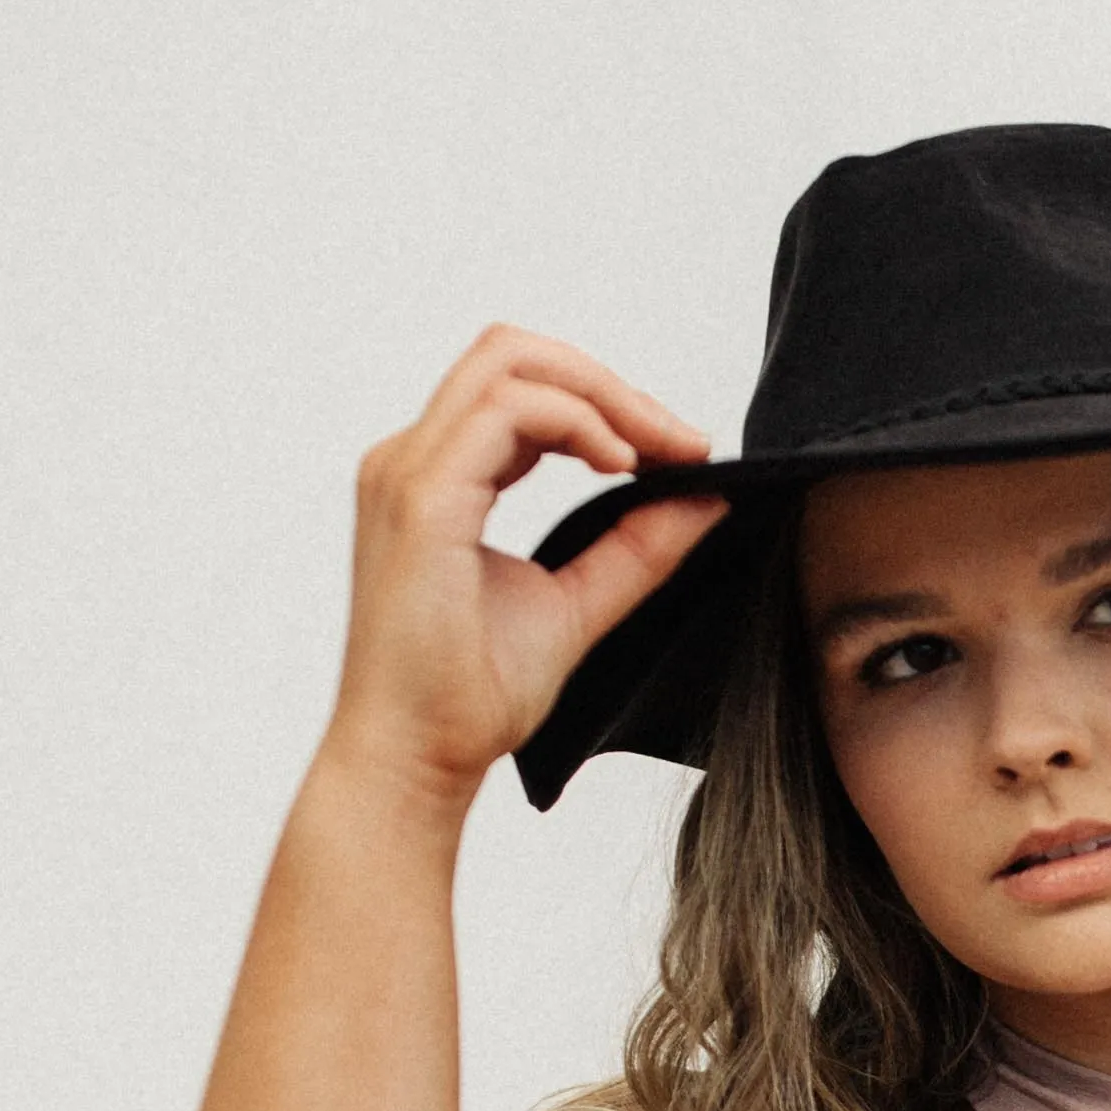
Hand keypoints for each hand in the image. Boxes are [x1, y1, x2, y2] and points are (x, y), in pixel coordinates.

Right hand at [323, 325, 731, 815]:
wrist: (416, 758)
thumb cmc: (468, 696)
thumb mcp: (578, 604)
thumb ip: (636, 547)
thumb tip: (702, 494)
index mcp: (437, 478)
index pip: (521, 390)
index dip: (606, 403)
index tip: (681, 451)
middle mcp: (411, 460)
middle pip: (513, 352)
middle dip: (609, 383)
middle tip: (682, 440)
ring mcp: (408, 472)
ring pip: (509, 363)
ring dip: (602, 394)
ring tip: (661, 450)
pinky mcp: (421, 498)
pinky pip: (505, 411)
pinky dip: (576, 422)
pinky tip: (622, 467)